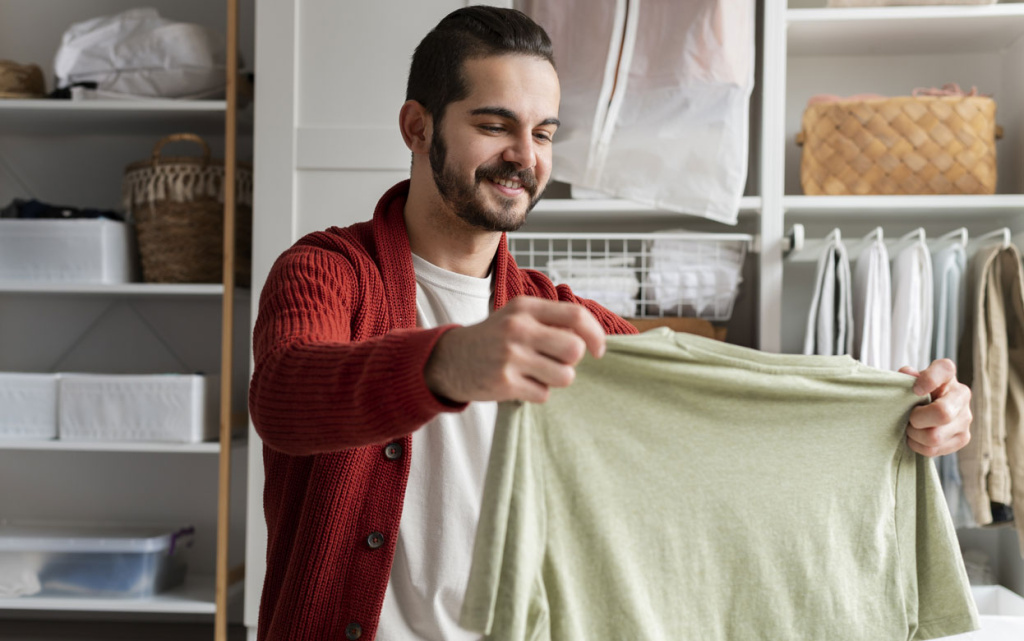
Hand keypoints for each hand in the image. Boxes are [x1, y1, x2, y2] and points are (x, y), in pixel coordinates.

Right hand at [424, 296, 605, 403]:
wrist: (449, 359)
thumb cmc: (494, 338)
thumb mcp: (517, 316)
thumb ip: (551, 321)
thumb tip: (590, 337)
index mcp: (525, 307)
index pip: (575, 315)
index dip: (595, 334)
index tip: (597, 350)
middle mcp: (518, 328)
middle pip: (574, 350)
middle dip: (571, 361)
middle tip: (555, 362)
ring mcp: (510, 356)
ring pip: (564, 376)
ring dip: (556, 379)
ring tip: (536, 373)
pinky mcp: (504, 383)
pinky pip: (543, 394)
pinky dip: (537, 393)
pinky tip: (519, 383)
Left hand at [899, 359, 972, 456]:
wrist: (925, 411)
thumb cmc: (913, 393)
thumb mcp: (907, 382)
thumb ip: (905, 378)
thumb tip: (907, 373)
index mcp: (947, 374)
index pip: (944, 370)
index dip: (928, 379)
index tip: (916, 390)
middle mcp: (962, 394)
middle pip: (942, 413)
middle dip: (917, 419)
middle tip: (909, 418)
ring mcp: (966, 418)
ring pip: (934, 437)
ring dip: (915, 435)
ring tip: (911, 428)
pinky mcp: (963, 438)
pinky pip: (934, 450)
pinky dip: (918, 446)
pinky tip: (917, 438)